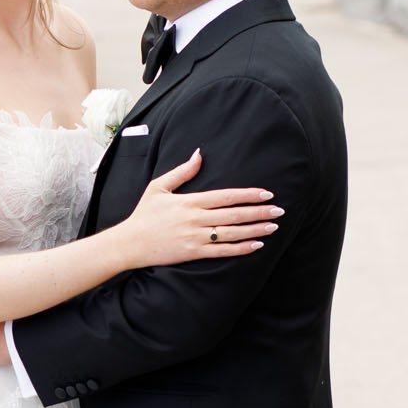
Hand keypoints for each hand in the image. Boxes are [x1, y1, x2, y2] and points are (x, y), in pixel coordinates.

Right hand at [122, 147, 281, 267]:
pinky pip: (222, 252)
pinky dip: (240, 249)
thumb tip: (199, 154)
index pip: (225, 196)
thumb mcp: (159, 187)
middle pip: (234, 214)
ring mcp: (195, 238)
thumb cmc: (143, 214)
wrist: (129, 243)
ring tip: (273, 227)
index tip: (266, 194)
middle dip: (259, 212)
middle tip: (279, 210)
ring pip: (232, 233)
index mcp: (189, 202)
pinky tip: (256, 245)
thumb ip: (182, 172)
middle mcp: (195, 219)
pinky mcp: (193, 253)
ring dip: (255, 230)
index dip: (248, 194)